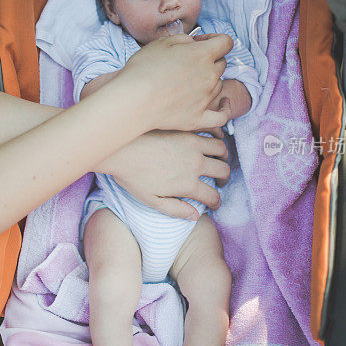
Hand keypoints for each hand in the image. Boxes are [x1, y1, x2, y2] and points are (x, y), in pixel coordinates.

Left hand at [98, 130, 229, 218]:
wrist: (121, 149)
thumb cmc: (132, 177)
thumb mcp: (151, 201)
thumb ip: (175, 210)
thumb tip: (196, 215)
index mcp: (187, 184)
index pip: (213, 196)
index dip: (216, 202)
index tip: (214, 203)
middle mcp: (195, 164)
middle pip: (224, 171)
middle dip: (224, 179)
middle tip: (219, 181)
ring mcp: (192, 144)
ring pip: (221, 149)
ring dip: (223, 157)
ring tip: (216, 161)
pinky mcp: (186, 130)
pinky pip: (210, 132)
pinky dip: (215, 138)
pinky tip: (209, 142)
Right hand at [119, 34, 232, 132]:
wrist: (134, 99)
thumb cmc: (144, 69)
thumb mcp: (161, 43)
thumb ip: (183, 39)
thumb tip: (194, 43)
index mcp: (202, 54)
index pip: (225, 42)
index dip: (216, 39)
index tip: (203, 42)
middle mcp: (209, 76)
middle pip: (221, 64)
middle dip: (210, 60)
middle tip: (191, 63)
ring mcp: (206, 98)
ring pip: (219, 85)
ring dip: (210, 81)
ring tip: (191, 82)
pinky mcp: (199, 118)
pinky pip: (222, 116)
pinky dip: (224, 109)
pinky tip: (223, 104)